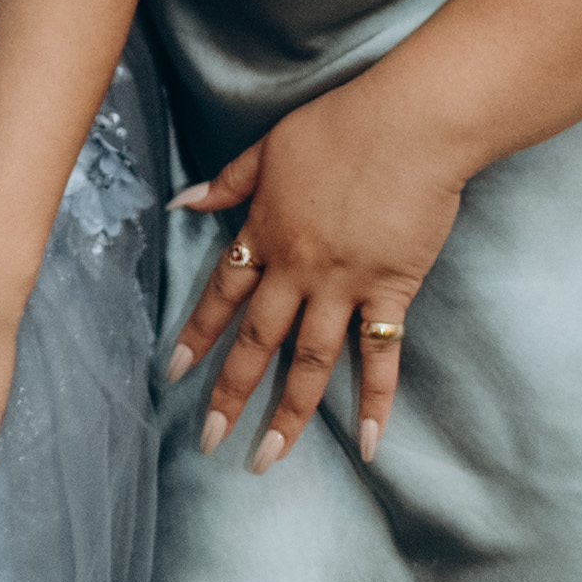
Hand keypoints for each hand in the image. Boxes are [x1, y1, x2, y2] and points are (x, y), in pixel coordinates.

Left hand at [168, 78, 467, 471]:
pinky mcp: (391, 291)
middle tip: (209, 439)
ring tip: (267, 458)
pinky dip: (377, 401)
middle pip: (257, 340)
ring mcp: (344, 285)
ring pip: (310, 361)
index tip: (173, 375)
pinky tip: (372, 444)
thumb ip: (227, 182)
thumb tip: (181, 201)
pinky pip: (381, 356)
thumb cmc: (340, 125)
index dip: (196, 336)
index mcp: (265, 232)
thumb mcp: (269, 146)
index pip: (221, 295)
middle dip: (229, 393)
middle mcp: (297, 268)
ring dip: (289, 414)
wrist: (408, 124)